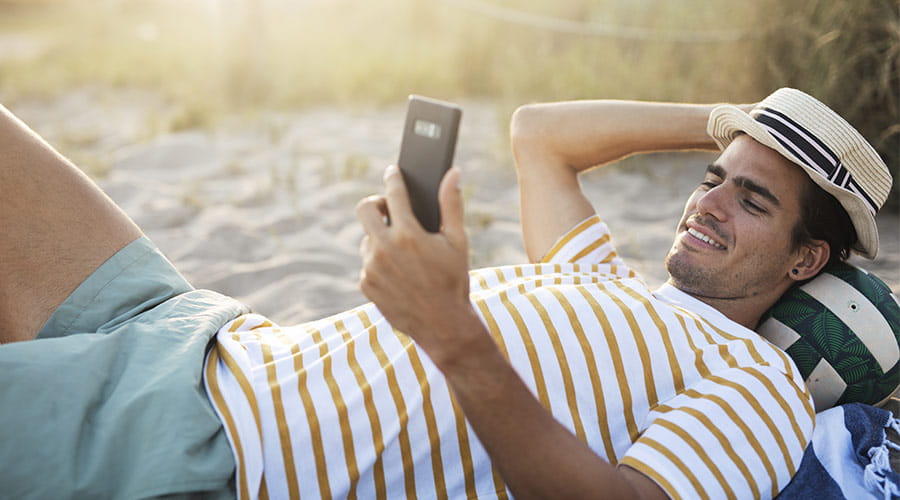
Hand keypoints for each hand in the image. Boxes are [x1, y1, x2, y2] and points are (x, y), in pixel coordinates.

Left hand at [356, 165, 474, 365]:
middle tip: (389, 208)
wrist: (443, 325)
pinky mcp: (365, 284)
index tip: (393, 171)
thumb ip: (451, 204)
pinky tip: (399, 271)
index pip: (394, 193)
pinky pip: (367, 262)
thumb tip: (454, 172)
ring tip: (403, 249)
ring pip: (367, 238)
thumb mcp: (458, 241)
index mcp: (408, 235)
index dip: (394, 177)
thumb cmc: (454, 281)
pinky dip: (380, 261)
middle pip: (364, 209)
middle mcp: (384, 249)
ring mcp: (371, 268)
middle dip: (376, 203)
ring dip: (381, 237)